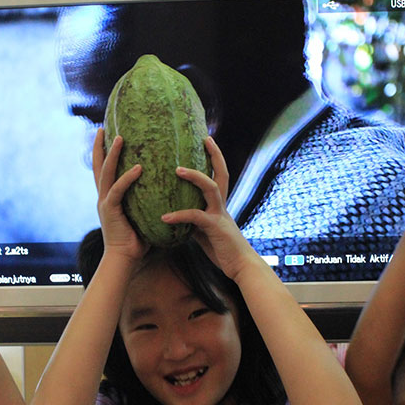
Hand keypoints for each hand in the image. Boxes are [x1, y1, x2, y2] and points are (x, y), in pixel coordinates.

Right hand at [93, 128, 147, 261]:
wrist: (124, 260)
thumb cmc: (136, 241)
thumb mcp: (142, 215)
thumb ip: (148, 200)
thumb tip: (168, 188)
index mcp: (109, 197)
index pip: (103, 170)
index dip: (103, 153)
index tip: (106, 135)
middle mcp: (103, 197)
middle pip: (98, 166)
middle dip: (99, 146)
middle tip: (103, 128)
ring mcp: (105, 203)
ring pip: (106, 173)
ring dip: (112, 154)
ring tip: (119, 137)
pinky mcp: (110, 211)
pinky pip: (118, 191)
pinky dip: (128, 178)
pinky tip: (138, 167)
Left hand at [161, 137, 254, 280]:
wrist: (241, 267)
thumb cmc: (223, 250)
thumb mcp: (205, 232)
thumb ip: (193, 221)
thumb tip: (176, 216)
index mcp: (220, 205)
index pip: (218, 176)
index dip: (214, 158)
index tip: (207, 141)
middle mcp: (222, 205)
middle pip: (221, 174)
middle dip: (214, 155)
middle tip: (205, 138)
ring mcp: (220, 215)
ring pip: (210, 188)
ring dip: (194, 177)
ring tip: (177, 169)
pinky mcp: (215, 227)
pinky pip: (196, 217)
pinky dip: (179, 215)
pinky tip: (164, 217)